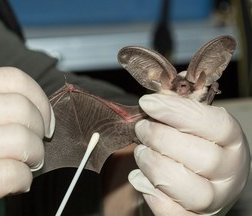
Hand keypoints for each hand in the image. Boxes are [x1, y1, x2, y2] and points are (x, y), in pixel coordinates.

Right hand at [0, 67, 54, 214]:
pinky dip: (22, 181)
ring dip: (34, 157)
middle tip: (32, 147)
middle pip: (26, 111)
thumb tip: (35, 113)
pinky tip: (13, 183)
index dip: (40, 100)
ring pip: (26, 141)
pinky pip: (15, 174)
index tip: (45, 120)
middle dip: (39, 133)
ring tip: (24, 165)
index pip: (15, 79)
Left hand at [128, 94, 249, 214]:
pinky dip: (152, 196)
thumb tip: (157, 91)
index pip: (215, 125)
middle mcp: (229, 173)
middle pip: (202, 158)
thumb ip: (177, 106)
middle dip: (161, 138)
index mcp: (232, 142)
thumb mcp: (190, 122)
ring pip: (188, 188)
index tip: (148, 102)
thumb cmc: (193, 144)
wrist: (201, 179)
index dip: (178, 112)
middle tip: (141, 128)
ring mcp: (214, 199)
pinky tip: (139, 179)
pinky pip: (174, 214)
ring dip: (154, 166)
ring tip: (141, 152)